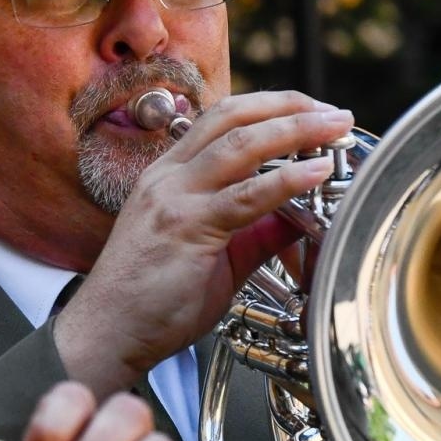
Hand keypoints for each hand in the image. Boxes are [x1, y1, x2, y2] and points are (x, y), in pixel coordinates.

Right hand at [56, 90, 352, 395]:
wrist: (106, 334)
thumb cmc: (151, 300)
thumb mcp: (215, 256)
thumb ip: (256, 232)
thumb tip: (301, 215)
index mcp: (169, 175)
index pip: (222, 119)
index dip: (270, 108)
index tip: (310, 111)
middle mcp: (168, 177)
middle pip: (232, 116)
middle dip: (288, 106)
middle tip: (333, 112)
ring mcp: (174, 198)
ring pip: (241, 144)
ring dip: (294, 129)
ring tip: (334, 127)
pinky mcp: (185, 227)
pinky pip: (246, 195)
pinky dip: (288, 179)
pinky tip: (317, 171)